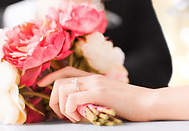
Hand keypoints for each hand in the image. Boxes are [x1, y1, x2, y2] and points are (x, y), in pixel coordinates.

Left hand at [37, 67, 153, 121]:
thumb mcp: (109, 97)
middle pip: (59, 81)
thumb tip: (77, 108)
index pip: (66, 70)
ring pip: (62, 89)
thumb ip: (93, 98)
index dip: (50, 76)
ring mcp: (95, 84)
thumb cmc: (130, 103)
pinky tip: (78, 117)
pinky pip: (72, 99)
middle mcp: (92, 78)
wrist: (147, 102)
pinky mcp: (99, 93)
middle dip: (52, 99)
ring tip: (71, 117)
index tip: (41, 85)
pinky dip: (69, 110)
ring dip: (61, 106)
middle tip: (60, 113)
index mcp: (94, 78)